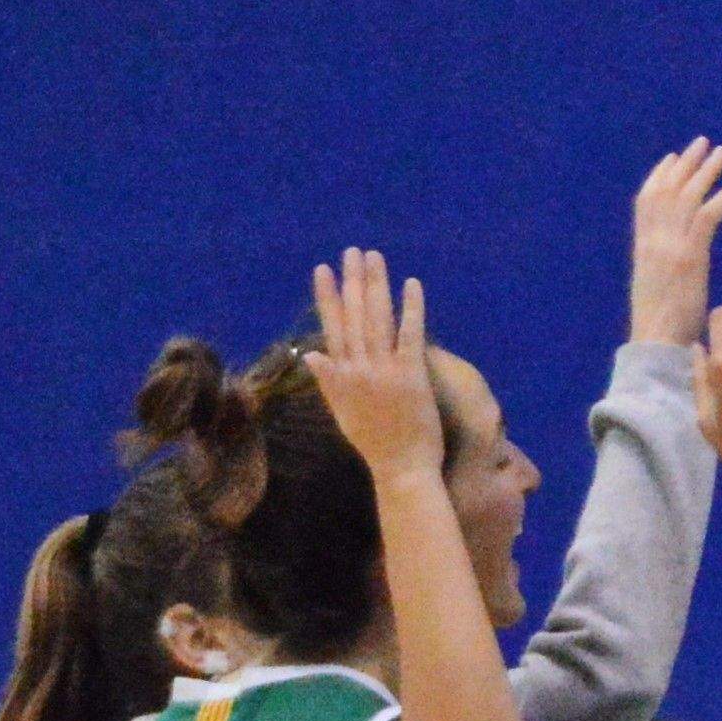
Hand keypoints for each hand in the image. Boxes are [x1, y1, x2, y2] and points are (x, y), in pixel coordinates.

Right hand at [307, 250, 444, 482]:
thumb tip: (310, 353)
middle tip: (352, 252)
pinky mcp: (411, 374)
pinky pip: (409, 334)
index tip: (323, 270)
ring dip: (376, 285)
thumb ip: (327, 382)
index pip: (331, 328)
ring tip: (375, 257)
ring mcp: (385, 369)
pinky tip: (410, 284)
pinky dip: (410, 308)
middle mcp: (359, 368)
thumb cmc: (373, 444)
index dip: (327, 297)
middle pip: (354, 316)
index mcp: (341, 376)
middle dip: (352, 281)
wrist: (401, 468)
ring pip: (377, 318)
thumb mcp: (342, 413)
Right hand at [626, 135, 721, 350]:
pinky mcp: (689, 256)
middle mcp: (653, 240)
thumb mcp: (657, 289)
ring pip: (687, 196)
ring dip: (707, 172)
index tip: (673, 157)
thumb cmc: (659, 328)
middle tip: (703, 143)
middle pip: (667, 189)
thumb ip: (664, 269)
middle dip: (686, 164)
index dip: (659, 176)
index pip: (646, 200)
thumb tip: (675, 266)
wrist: (656, 344)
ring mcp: (670, 246)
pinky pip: (707, 216)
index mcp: (643, 248)